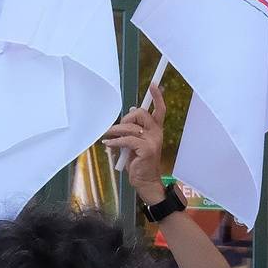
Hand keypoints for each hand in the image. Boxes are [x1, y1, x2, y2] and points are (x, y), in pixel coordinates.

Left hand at [104, 83, 169, 204]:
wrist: (146, 182)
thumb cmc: (139, 163)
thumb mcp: (136, 144)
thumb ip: (133, 130)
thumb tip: (127, 115)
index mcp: (156, 130)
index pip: (160, 109)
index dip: (157, 97)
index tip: (154, 85)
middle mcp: (157, 133)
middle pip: (140, 113)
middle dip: (125, 119)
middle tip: (117, 129)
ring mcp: (152, 141)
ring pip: (130, 127)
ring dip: (115, 131)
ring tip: (107, 137)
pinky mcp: (146, 149)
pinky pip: (126, 140)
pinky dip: (115, 142)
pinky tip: (108, 144)